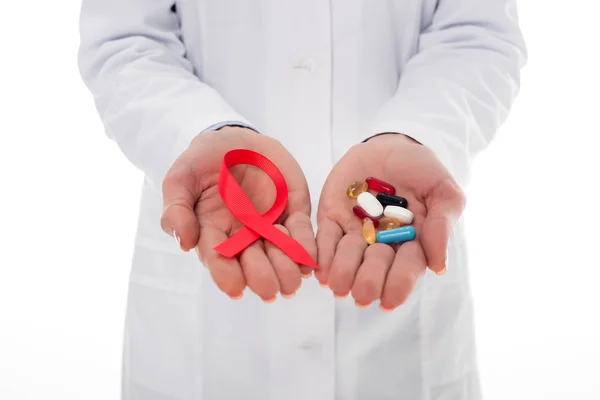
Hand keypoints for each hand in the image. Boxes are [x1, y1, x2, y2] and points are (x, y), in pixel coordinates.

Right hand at [161, 127, 316, 301]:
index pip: (219, 261)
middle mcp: (243, 236)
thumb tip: (184, 244)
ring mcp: (269, 226)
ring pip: (280, 254)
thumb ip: (177, 209)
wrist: (234, 140)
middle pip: (254, 264)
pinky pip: (301, 232)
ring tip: (293, 280)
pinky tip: (308, 260)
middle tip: (270, 291)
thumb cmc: (201, 162)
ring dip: (287, 269)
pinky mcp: (293, 212)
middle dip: (262, 278)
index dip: (226, 277)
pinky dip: (305, 247)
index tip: (235, 288)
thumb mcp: (180, 179)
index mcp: (213, 233)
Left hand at [315, 133, 465, 310]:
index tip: (388, 302)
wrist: (389, 145)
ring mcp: (355, 233)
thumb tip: (439, 266)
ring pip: (347, 259)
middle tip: (361, 294)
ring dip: (343, 273)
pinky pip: (325, 240)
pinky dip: (322, 256)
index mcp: (412, 243)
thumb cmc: (421, 170)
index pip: (406, 269)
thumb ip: (441, 224)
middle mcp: (381, 245)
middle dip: (368, 282)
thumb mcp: (442, 190)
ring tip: (338, 285)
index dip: (397, 286)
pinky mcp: (332, 220)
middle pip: (374, 269)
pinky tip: (321, 272)